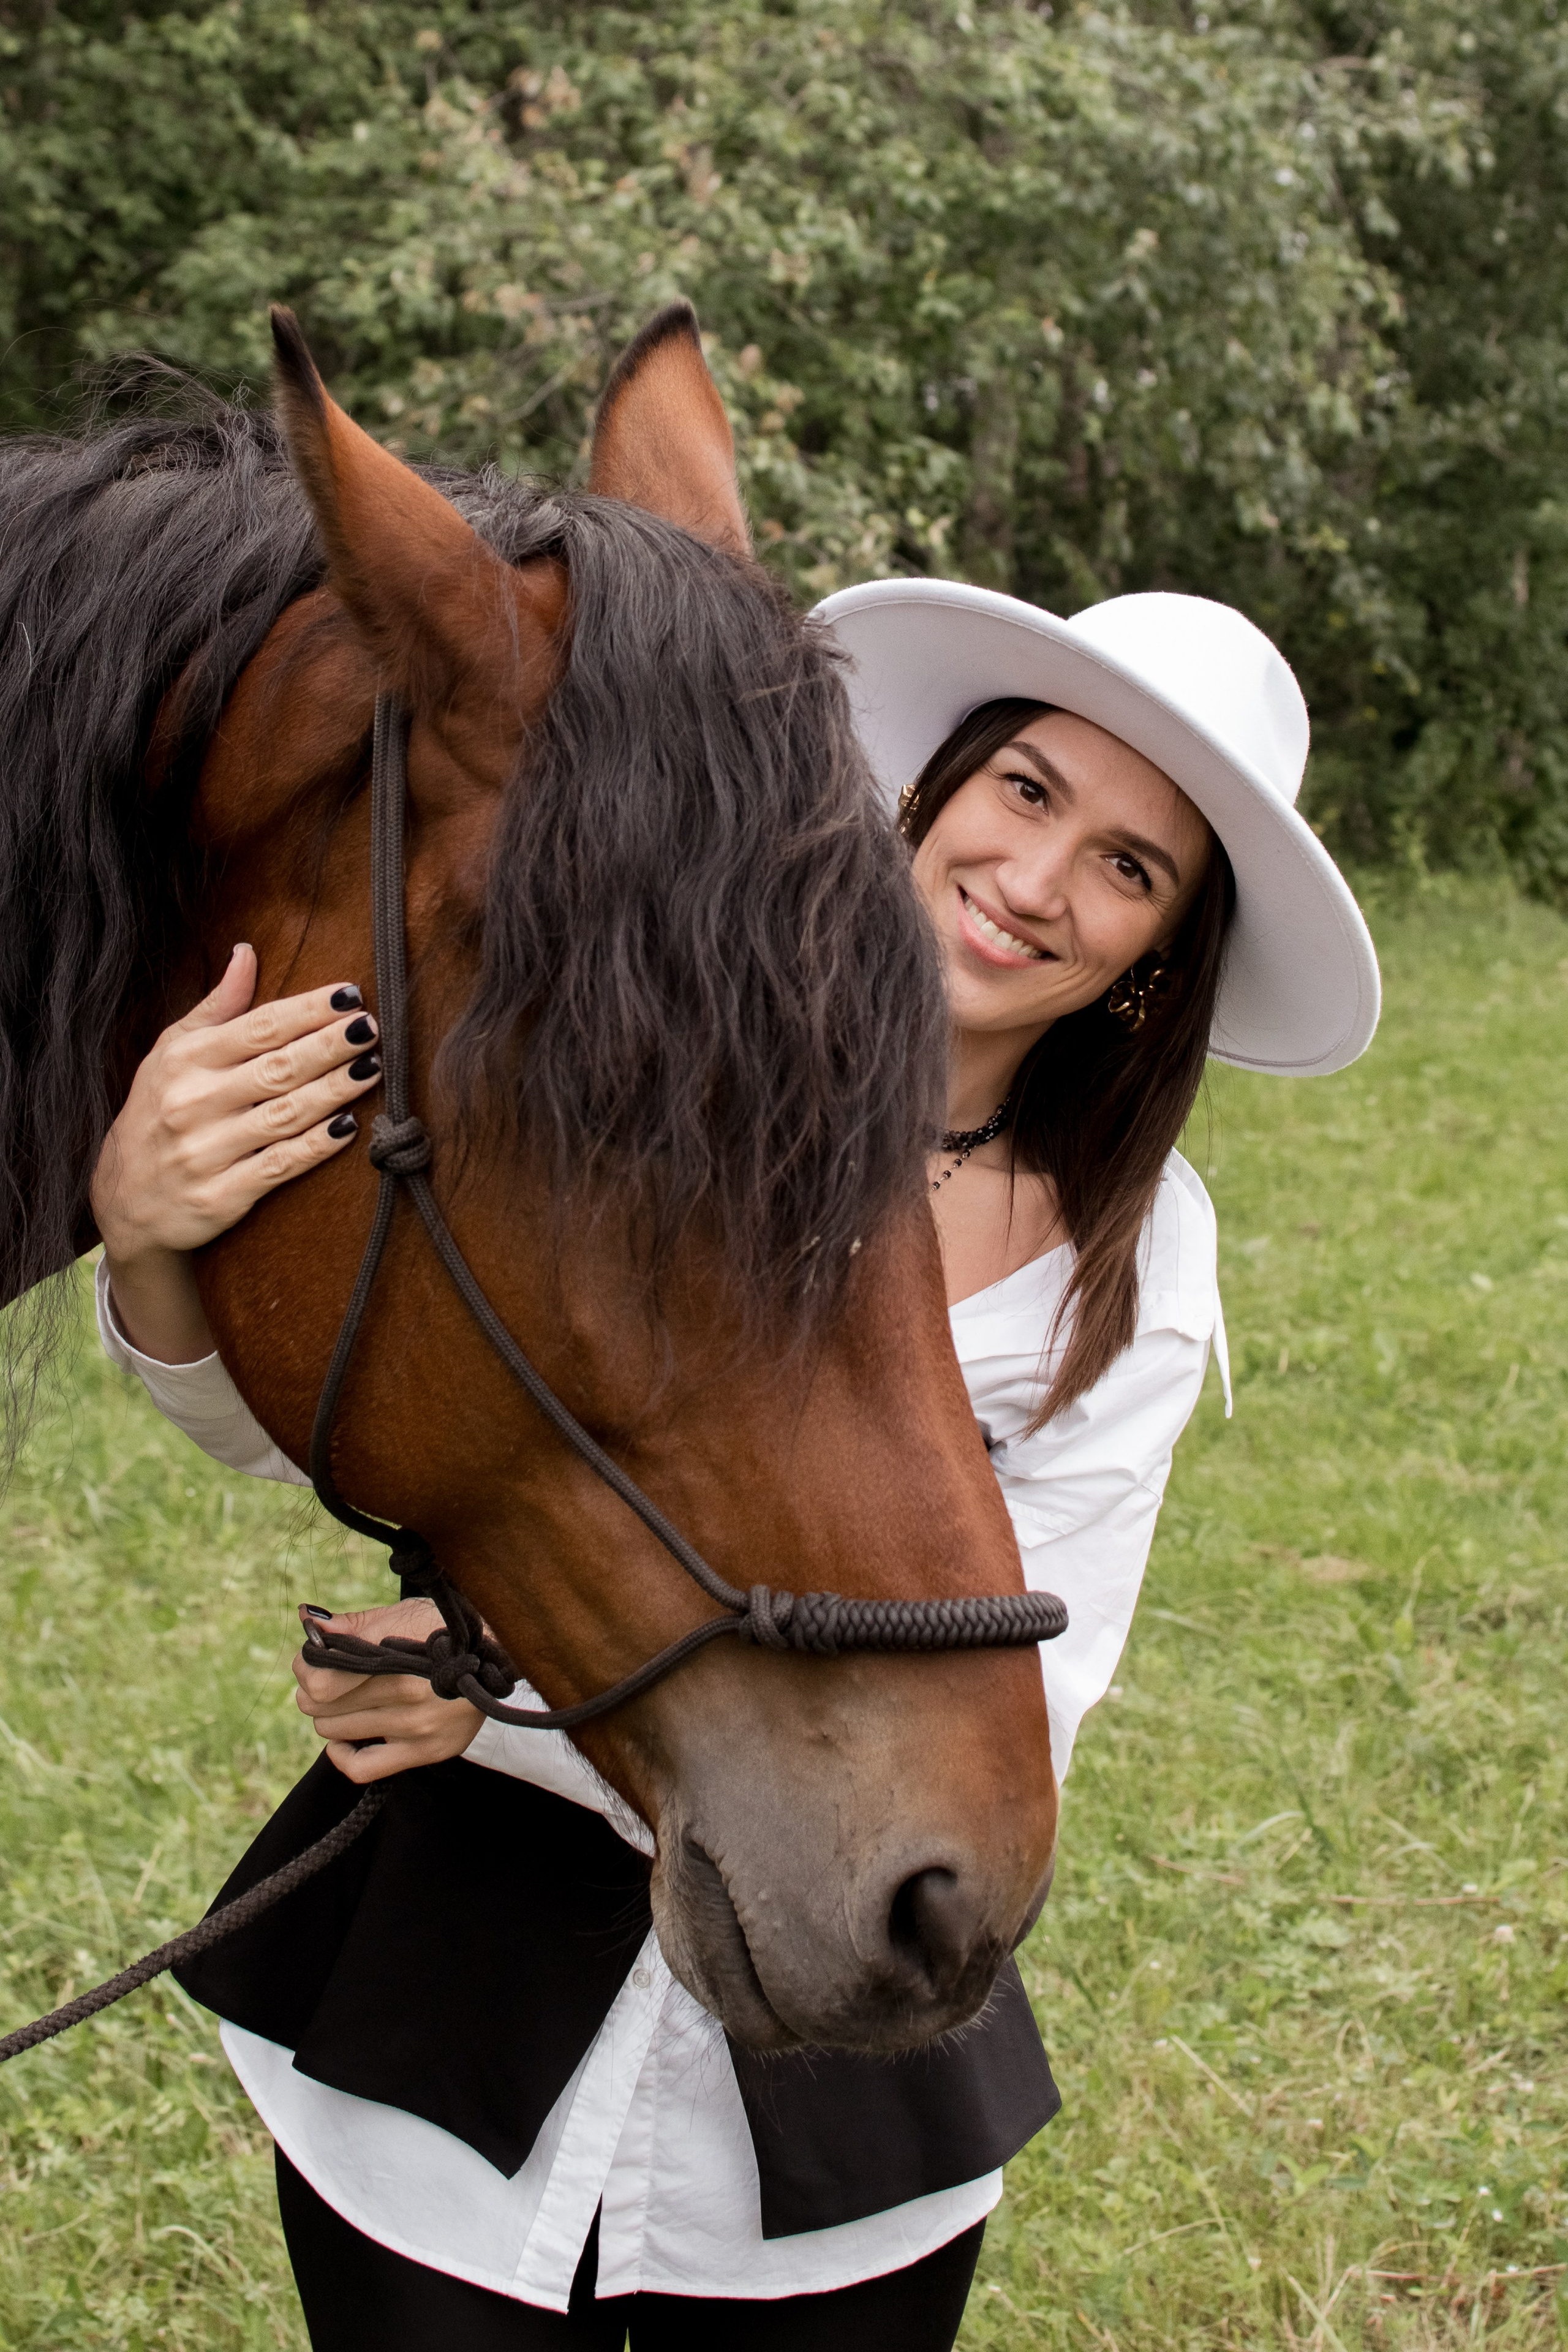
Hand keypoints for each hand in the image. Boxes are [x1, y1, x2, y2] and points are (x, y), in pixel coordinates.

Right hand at [90, 945, 383, 1360]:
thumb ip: (215, 1007)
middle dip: (329, 1046)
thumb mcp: (171, 1053)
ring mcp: (206, 1152)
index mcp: (185, 1061)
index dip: (307, 1009)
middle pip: (277, 1067)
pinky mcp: (221, 1196)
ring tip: (372, 1068)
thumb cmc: (157, 1112)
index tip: (350, 995)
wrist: (123, 1200)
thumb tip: (247, 953)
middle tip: (370, 1028)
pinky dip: (316, 1145)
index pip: (258, 1027)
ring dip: (334, 1090)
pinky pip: (280, 1165)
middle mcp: (193, 1102)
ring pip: (285, 1114)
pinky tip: (349, 1126)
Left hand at [292, 1599, 484, 1784]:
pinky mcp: (426, 1751)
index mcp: (397, 1656)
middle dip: (317, 1690)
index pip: (319, 1681)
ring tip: (348, 1701)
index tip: (315, 1658)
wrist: (496, 1658)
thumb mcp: (402, 1615)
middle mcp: (406, 1694)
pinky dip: (343, 1754)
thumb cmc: (443, 1630)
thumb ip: (353, 1625)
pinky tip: (348, 1738)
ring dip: (332, 1716)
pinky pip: (362, 1768)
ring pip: (336, 1732)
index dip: (307, 1668)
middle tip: (332, 1679)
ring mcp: (417, 1727)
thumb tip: (309, 1623)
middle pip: (321, 1707)